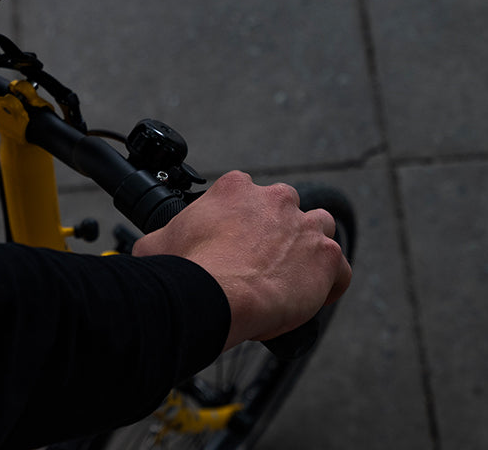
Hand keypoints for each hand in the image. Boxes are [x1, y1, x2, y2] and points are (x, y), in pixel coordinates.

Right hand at [133, 171, 351, 349]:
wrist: (215, 295)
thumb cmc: (186, 268)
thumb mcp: (157, 241)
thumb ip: (160, 236)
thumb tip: (147, 247)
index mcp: (235, 188)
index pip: (246, 193)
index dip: (242, 219)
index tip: (235, 240)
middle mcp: (275, 199)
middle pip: (285, 206)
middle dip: (278, 228)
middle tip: (261, 259)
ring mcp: (304, 227)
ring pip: (319, 228)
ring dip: (310, 248)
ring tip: (292, 276)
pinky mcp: (326, 258)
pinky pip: (340, 268)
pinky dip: (331, 284)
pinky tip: (313, 299)